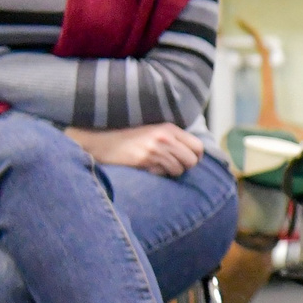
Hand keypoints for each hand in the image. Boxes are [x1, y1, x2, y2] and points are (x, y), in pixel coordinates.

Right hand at [66, 122, 202, 176]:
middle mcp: (165, 137)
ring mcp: (155, 149)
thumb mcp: (154, 131)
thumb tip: (193, 153)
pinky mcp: (145, 160)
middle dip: (186, 166)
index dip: (196, 157)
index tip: (188, 160)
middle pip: (192, 160)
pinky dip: (158, 174)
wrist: (103, 141)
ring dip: (171, 172)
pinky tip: (148, 168)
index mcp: (169, 128)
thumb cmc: (129, 138)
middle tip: (173, 166)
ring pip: (179, 170)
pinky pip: (162, 173)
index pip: (198, 146)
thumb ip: (173, 138)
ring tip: (158, 166)